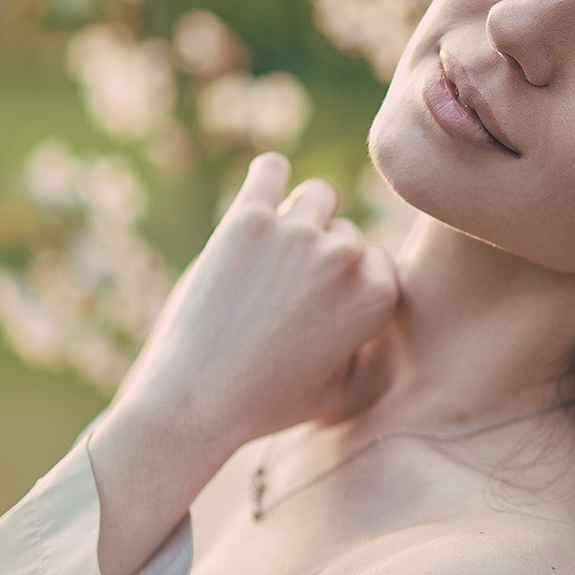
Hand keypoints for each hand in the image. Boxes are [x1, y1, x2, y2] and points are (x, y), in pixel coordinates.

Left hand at [112, 152, 399, 448]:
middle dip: (322, 254)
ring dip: (303, 214)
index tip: (322, 300)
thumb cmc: (266, 403)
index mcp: (376, 297)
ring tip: (277, 242)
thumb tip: (362, 314)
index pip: (377, 262)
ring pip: (318, 195)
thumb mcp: (337, 390)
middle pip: (344, 233)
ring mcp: (296, 233)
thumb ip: (361, 346)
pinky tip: (261, 192)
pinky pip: (269, 170)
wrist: (197, 398)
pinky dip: (268, 176)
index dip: (350, 280)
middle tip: (286, 287)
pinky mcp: (247, 219)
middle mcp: (344, 259)